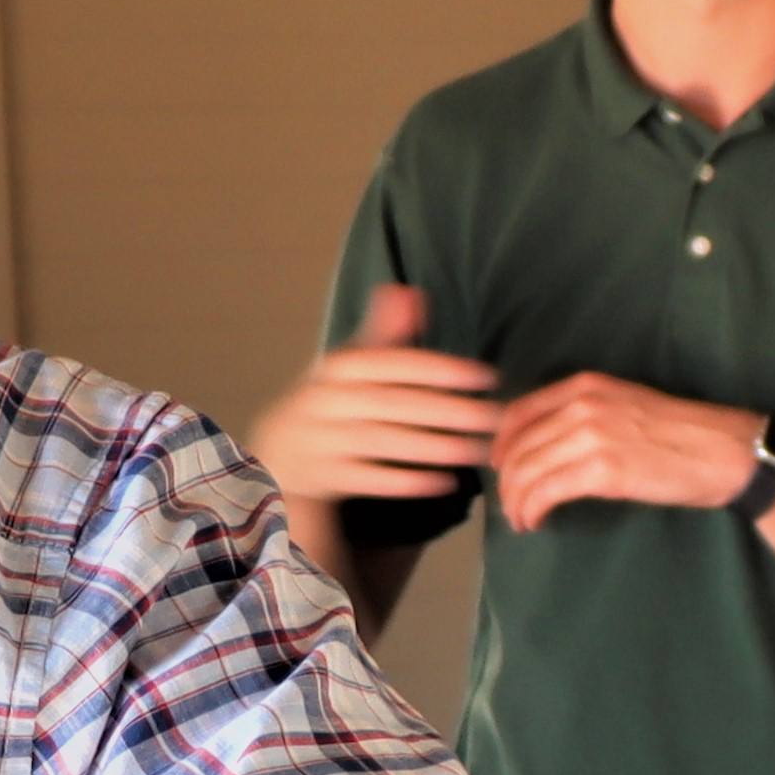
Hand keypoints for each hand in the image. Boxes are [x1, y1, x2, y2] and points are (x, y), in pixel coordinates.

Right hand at [249, 284, 497, 504]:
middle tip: (496, 418)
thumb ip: (384, 333)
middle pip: (395, 404)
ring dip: (437, 448)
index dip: (440, 369)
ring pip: (386, 442)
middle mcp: (327, 400)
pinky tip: (445, 482)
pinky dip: (407, 482)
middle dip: (449, 411)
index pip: (394, 363)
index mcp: (339, 367)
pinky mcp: (326, 476)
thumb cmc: (328, 400)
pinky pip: (370, 479)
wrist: (277, 450)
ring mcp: (323, 439)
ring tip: (479, 451)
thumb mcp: (350, 363)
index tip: (485, 376)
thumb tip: (411, 293)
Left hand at [490, 373, 760, 528]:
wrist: (723, 451)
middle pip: (518, 445)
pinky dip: (532, 509)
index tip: (501, 468)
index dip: (502, 444)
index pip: (521, 411)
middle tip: (510, 505)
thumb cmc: (685, 434)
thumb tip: (556, 448)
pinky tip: (535, 521)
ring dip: (516, 501)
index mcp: (586, 386)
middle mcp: (581, 405)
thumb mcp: (628, 407)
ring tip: (521, 520)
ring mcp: (590, 436)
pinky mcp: (601, 470)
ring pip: (526, 471)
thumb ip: (588, 416)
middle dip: (506, 481)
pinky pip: (546, 491)